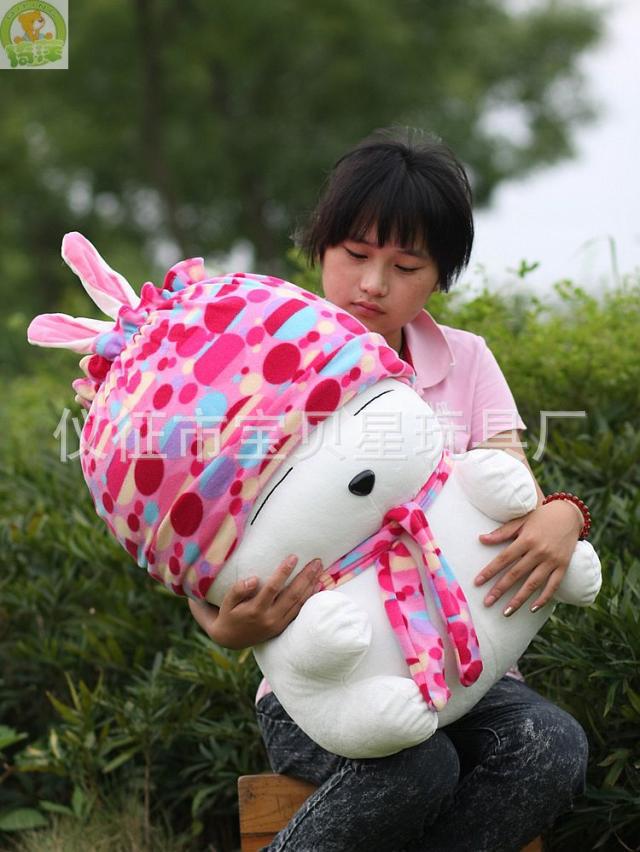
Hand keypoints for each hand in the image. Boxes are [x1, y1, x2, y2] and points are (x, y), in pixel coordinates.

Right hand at [188, 554, 323, 649]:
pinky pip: (300, 611)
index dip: (284, 572)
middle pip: (293, 595)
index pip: (273, 588)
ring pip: (299, 603)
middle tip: (317, 561)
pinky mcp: (283, 627)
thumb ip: (238, 590)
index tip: (293, 557)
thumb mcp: (226, 602)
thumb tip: (253, 579)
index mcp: (255, 610)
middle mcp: (270, 618)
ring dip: (311, 585)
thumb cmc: (229, 614)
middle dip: (306, 577)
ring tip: (319, 569)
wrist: (231, 639)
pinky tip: (317, 586)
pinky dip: (309, 598)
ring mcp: (278, 624)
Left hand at [474, 500, 582, 615]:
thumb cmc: (541, 516)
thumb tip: (481, 539)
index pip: (504, 559)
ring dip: (519, 599)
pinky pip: (553, 586)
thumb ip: (502, 532)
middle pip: (516, 574)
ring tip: (506, 612)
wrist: (569, 514)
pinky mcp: (563, 566)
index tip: (477, 582)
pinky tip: (532, 608)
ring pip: (533, 584)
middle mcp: (539, 551)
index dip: (490, 571)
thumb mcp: (521, 520)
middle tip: (487, 602)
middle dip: (500, 590)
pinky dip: (544, 598)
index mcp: (526, 539)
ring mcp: (552, 560)